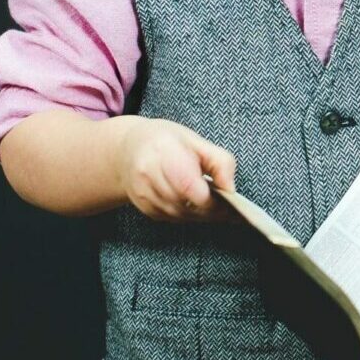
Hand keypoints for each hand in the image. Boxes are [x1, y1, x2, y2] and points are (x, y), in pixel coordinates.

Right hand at [117, 117, 238, 222]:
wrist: (128, 149)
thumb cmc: (166, 141)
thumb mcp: (196, 141)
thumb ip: (219, 161)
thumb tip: (231, 188)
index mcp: (164, 152)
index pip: (189, 186)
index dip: (211, 199)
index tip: (229, 200)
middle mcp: (148, 174)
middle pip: (186, 205)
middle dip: (210, 210)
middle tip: (227, 207)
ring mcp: (143, 193)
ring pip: (180, 215)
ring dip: (200, 215)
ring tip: (213, 205)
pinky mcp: (143, 207)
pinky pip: (171, 218)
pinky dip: (187, 215)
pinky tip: (194, 205)